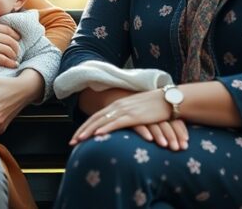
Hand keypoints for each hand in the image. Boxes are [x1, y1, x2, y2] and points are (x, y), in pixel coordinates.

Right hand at [0, 14, 20, 67]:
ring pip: (10, 50)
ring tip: (14, 59)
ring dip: (14, 55)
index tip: (17, 39)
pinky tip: (13, 65)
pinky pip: (4, 60)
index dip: (15, 35)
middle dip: (16, 47)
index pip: (8, 30)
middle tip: (17, 51)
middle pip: (12, 40)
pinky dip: (11, 63)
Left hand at [71, 89, 187, 150]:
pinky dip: (105, 128)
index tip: (76, 136)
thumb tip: (121, 127)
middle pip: (95, 119)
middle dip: (82, 130)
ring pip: (101, 121)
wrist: (170, 99)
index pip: (97, 116)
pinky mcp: (134, 115)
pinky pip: (115, 123)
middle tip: (71, 142)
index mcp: (118, 105)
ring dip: (88, 131)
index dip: (85, 126)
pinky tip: (97, 135)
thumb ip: (128, 117)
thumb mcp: (138, 112)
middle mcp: (118, 106)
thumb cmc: (156, 107)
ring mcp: (125, 110)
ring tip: (79, 140)